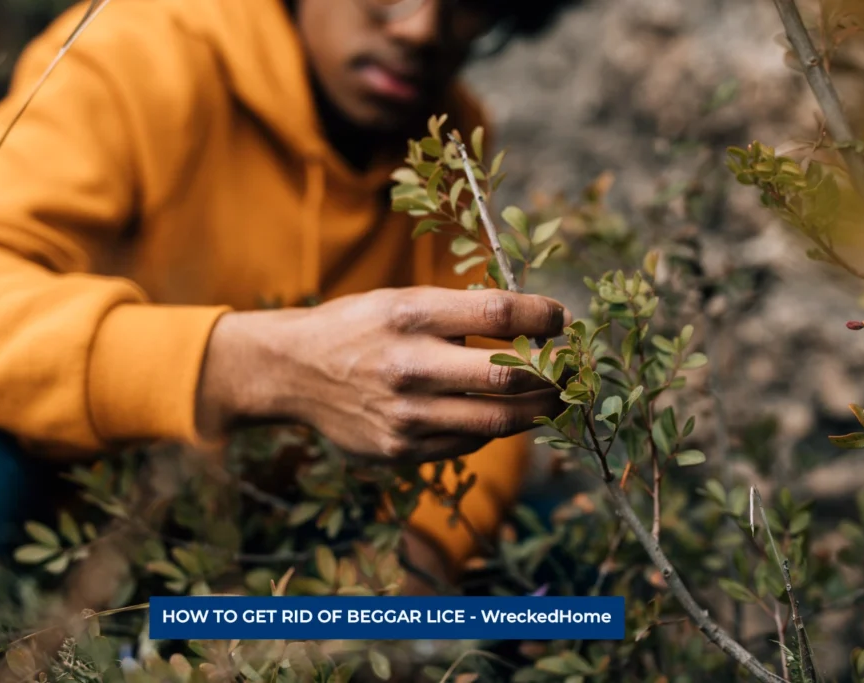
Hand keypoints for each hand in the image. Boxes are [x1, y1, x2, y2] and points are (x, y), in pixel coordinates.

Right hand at [196, 287, 570, 462]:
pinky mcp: (398, 450)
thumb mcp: (400, 300)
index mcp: (409, 314)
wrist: (292, 372)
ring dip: (536, 410)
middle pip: (508, 378)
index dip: (544, 315)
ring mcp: (403, 415)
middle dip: (554, 375)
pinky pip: (466, 444)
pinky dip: (492, 430)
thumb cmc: (358, 327)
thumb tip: (532, 322)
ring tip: (551, 398)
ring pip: (496, 422)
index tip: (561, 319)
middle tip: (571, 370)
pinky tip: (497, 416)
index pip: (499, 312)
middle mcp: (407, 366)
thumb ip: (459, 312)